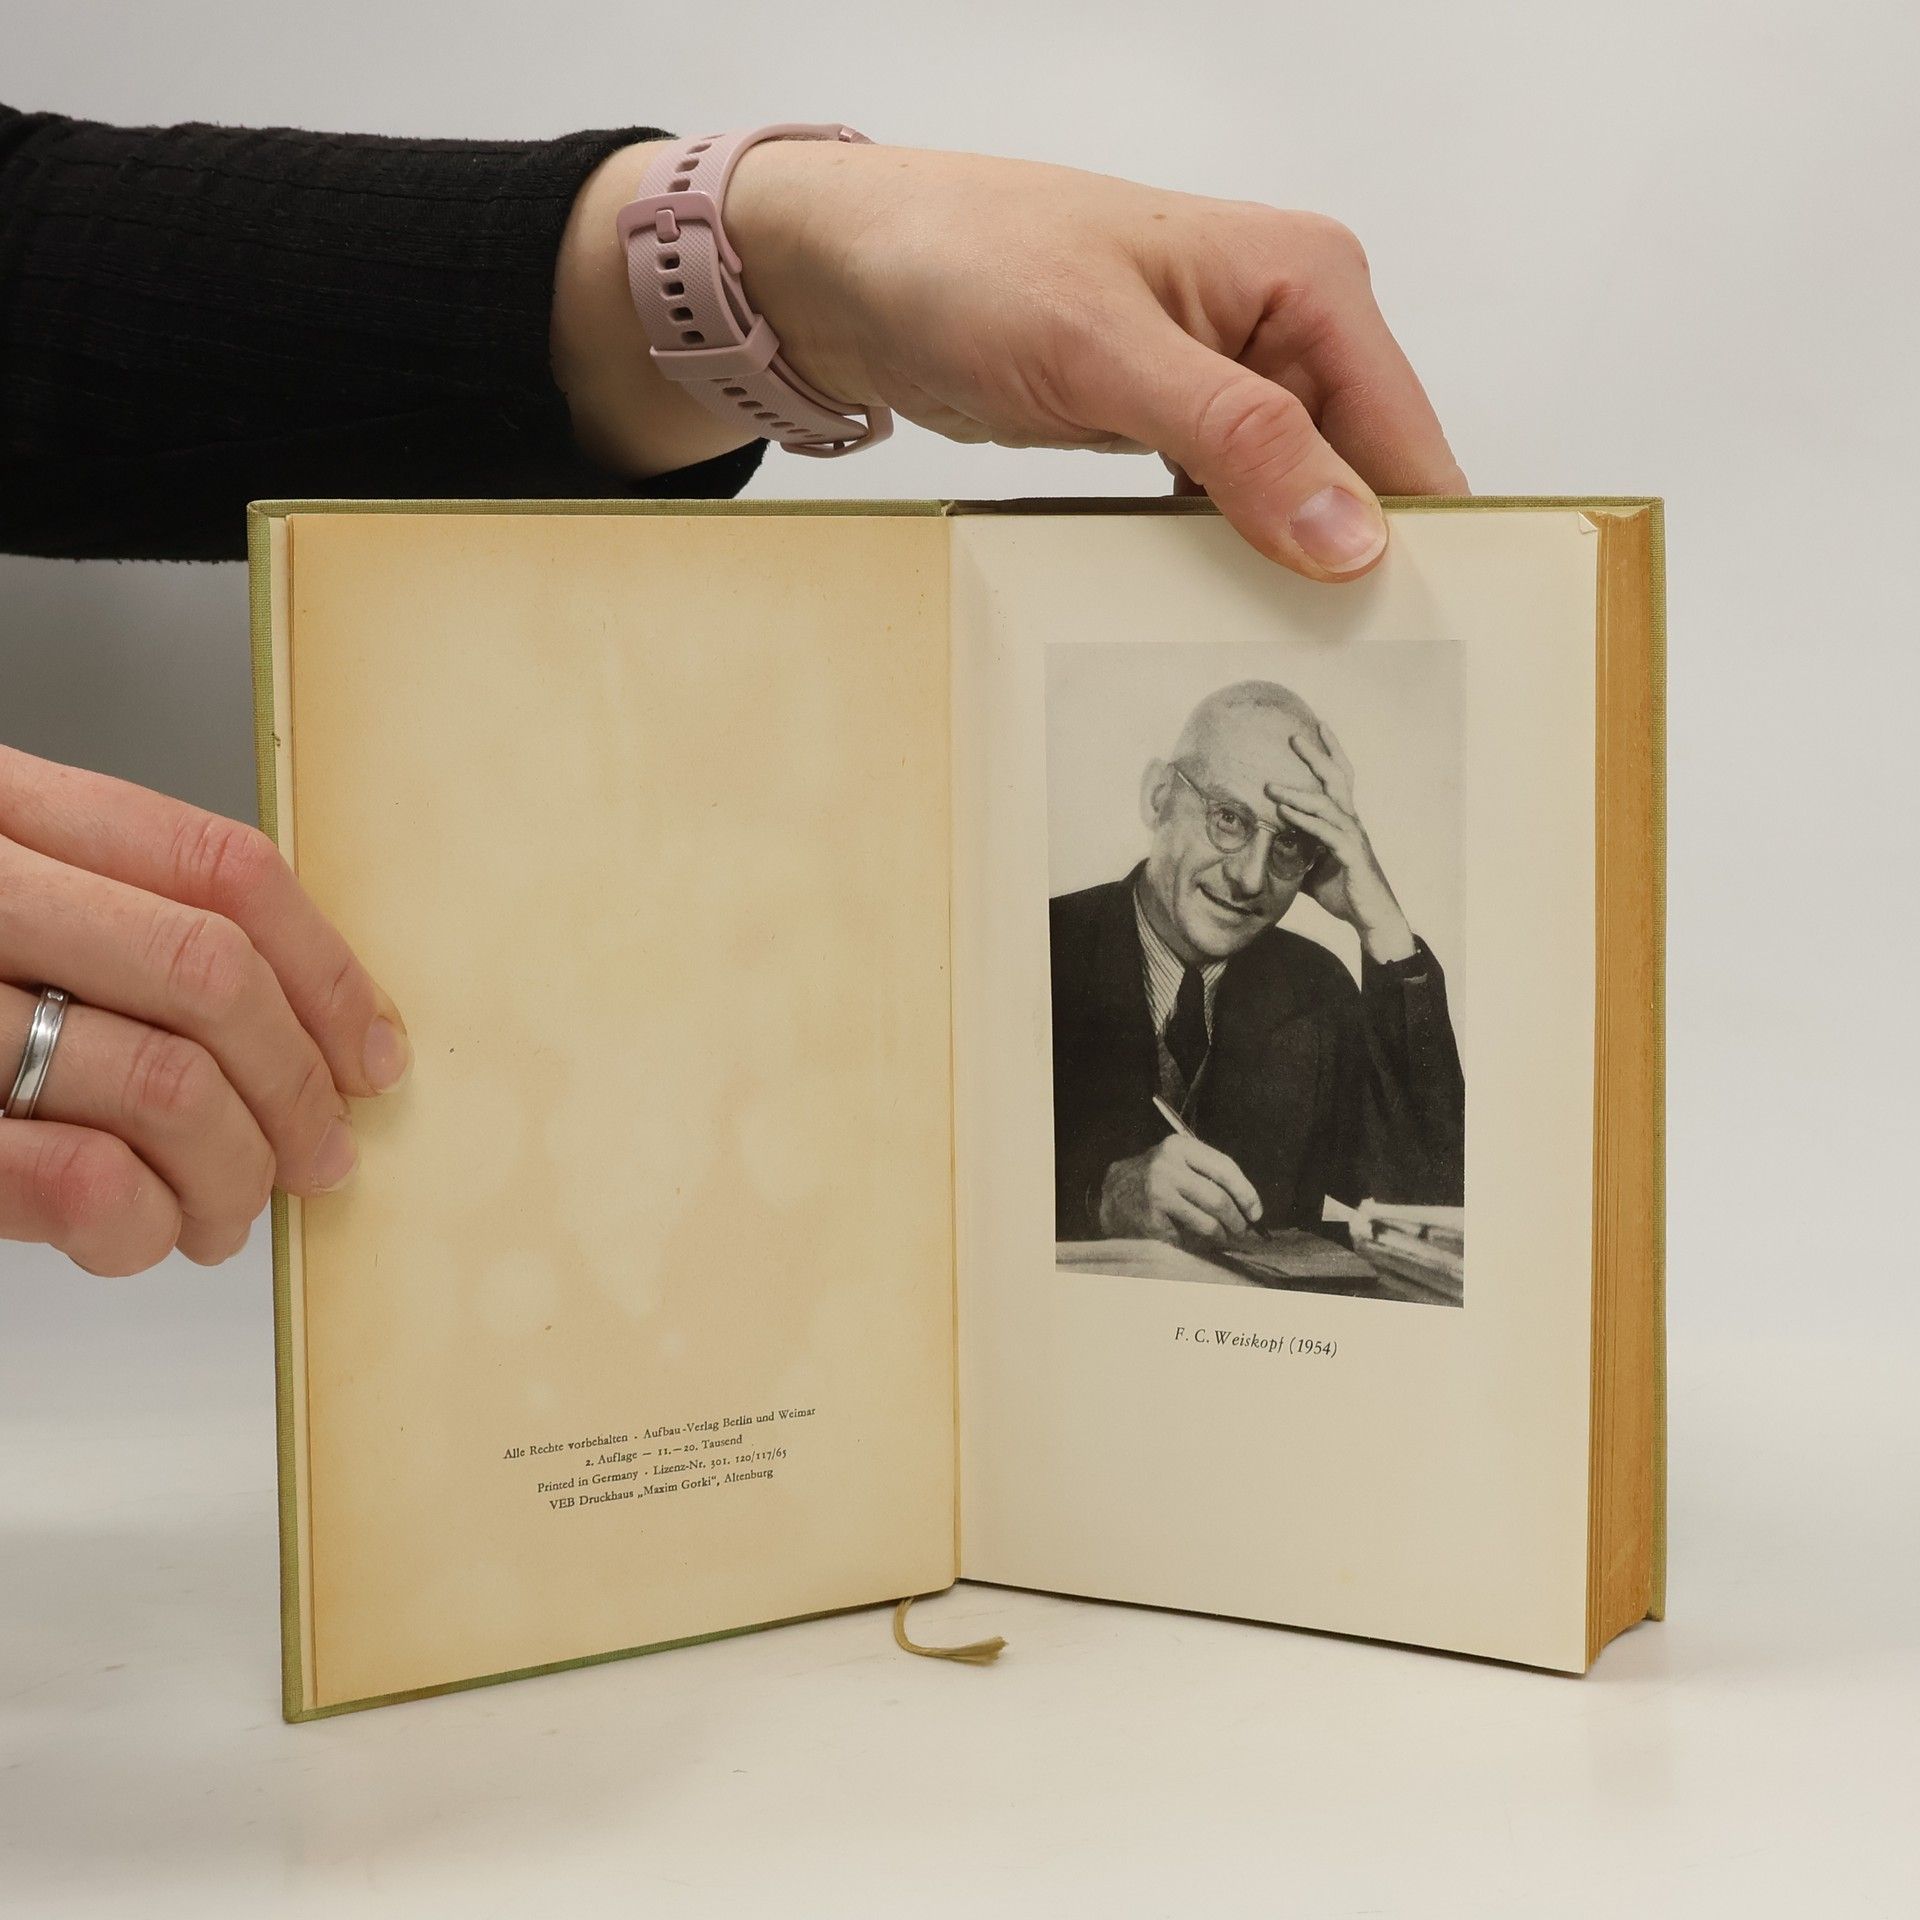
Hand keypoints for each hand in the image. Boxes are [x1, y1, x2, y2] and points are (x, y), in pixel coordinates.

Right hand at [0, 747, 409, 1275]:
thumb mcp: (2, 903)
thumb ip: (116, 930)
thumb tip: (309, 1040)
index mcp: (3, 813)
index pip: (220, 869)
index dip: (327, 972)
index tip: (372, 1053)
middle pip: (214, 977)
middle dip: (299, 1086)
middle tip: (323, 1157)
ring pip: (167, 1083)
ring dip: (234, 1174)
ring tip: (228, 1214)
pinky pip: (79, 1178)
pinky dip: (142, 1223)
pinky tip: (140, 1234)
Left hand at [554, 140, 1464, 581]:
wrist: (847, 270)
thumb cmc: (964, 264)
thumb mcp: (1103, 350)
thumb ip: (1236, 439)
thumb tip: (1351, 536)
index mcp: (1308, 283)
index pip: (1404, 440)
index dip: (1413, 549)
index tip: (1408, 657)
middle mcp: (1287, 331)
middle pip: (1358, 483)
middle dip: (1344, 577)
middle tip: (1332, 691)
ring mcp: (1229, 386)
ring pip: (1291, 508)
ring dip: (1277, 579)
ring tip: (1267, 670)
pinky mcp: (1169, 428)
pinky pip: (1223, 512)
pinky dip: (1216, 562)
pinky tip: (1203, 619)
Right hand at [1098, 1135, 1263, 1243]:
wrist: (1114, 1192)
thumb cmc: (1158, 1177)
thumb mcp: (1179, 1161)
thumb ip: (1210, 1173)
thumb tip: (1249, 1205)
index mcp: (1179, 1147)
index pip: (1225, 1168)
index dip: (1246, 1193)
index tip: (1256, 1212)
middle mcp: (1167, 1167)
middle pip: (1218, 1199)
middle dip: (1237, 1220)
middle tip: (1243, 1230)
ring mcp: (1157, 1194)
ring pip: (1207, 1223)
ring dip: (1223, 1236)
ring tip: (1226, 1238)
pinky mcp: (1152, 1220)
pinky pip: (1189, 1238)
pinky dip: (1200, 1244)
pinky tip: (1200, 1241)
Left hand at [1266, 723, 1415, 961]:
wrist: (1371, 919)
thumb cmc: (1344, 891)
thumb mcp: (1310, 868)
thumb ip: (1293, 851)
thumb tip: (1264, 846)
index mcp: (1344, 821)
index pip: (1338, 778)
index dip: (1328, 752)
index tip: (1314, 727)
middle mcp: (1351, 822)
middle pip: (1336, 779)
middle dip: (1317, 755)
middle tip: (1294, 736)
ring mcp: (1353, 837)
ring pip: (1326, 805)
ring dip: (1296, 793)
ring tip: (1270, 787)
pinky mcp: (1352, 856)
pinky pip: (1326, 833)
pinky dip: (1304, 821)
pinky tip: (1284, 814)